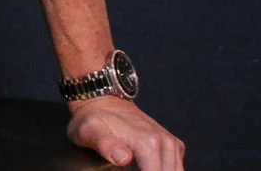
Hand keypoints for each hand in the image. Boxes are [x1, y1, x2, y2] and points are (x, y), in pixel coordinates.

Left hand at [67, 98, 184, 168]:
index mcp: (149, 143)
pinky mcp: (174, 147)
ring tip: (132, 167)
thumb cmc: (93, 119)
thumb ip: (105, 145)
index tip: (123, 170)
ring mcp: (172, 145)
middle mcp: (166, 143)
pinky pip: (175, 169)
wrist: (103, 101)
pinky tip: (144, 167)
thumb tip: (123, 158)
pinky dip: (163, 170)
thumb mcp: (90, 130)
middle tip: (126, 169)